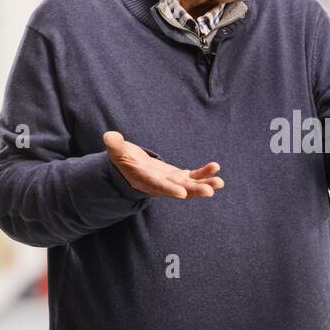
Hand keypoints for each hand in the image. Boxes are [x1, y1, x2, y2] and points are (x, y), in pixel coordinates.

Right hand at [103, 131, 223, 198]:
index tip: (182, 193)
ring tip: (220, 182)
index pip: (158, 186)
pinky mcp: (178, 177)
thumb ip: (115, 145)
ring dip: (205, 184)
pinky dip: (204, 173)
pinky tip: (216, 168)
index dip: (169, 190)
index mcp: (145, 179)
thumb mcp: (117, 152)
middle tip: (210, 191)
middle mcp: (160, 184)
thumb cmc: (123, 159)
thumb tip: (109, 136)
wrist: (131, 169)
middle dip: (194, 190)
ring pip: (190, 186)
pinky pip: (193, 176)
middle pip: (179, 189)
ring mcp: (171, 182)